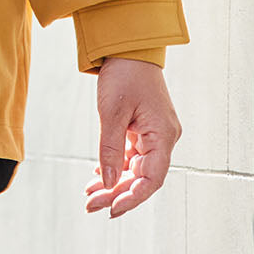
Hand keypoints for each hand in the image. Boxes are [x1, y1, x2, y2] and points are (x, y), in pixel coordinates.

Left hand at [85, 57, 180, 217]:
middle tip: (90, 204)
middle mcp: (163, 138)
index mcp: (163, 136)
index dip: (132, 198)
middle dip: (116, 192)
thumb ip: (110, 149)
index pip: (151, 180)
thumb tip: (107, 182)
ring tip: (90, 193)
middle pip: (141, 177)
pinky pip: (131, 154)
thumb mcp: (112, 112)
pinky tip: (98, 174)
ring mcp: (154, 133)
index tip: (111, 210)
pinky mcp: (143, 127)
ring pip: (135, 167)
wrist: (128, 44)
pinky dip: (115, 164)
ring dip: (113, 180)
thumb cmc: (124, 73)